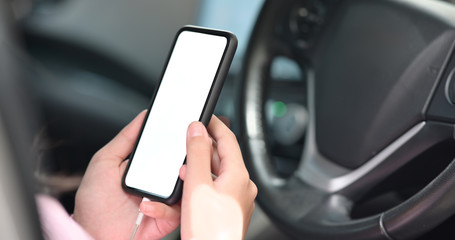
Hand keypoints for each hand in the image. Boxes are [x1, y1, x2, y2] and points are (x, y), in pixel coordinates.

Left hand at [73, 111, 179, 239]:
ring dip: (183, 179)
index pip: (171, 148)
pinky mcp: (168, 218)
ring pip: (188, 186)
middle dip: (189, 157)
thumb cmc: (95, 203)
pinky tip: (146, 206)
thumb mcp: (105, 161)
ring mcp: (165, 200)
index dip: (181, 139)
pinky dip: (164, 207)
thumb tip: (143, 117)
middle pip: (184, 165)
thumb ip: (125, 138)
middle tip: (188, 151)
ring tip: (177, 174)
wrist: (92, 234)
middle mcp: (160, 181)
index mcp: (148, 166)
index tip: (188, 128)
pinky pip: (178, 210)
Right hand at [179, 116, 256, 238]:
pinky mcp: (227, 211)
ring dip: (198, 168)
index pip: (228, 139)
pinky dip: (201, 184)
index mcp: (239, 176)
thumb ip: (197, 153)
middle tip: (186, 143)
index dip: (214, 124)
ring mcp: (236, 200)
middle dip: (201, 149)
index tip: (203, 115)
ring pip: (216, 174)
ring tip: (182, 170)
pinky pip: (215, 189)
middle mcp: (242, 186)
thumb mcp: (197, 185)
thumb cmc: (209, 232)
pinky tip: (188, 189)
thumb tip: (197, 129)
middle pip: (221, 157)